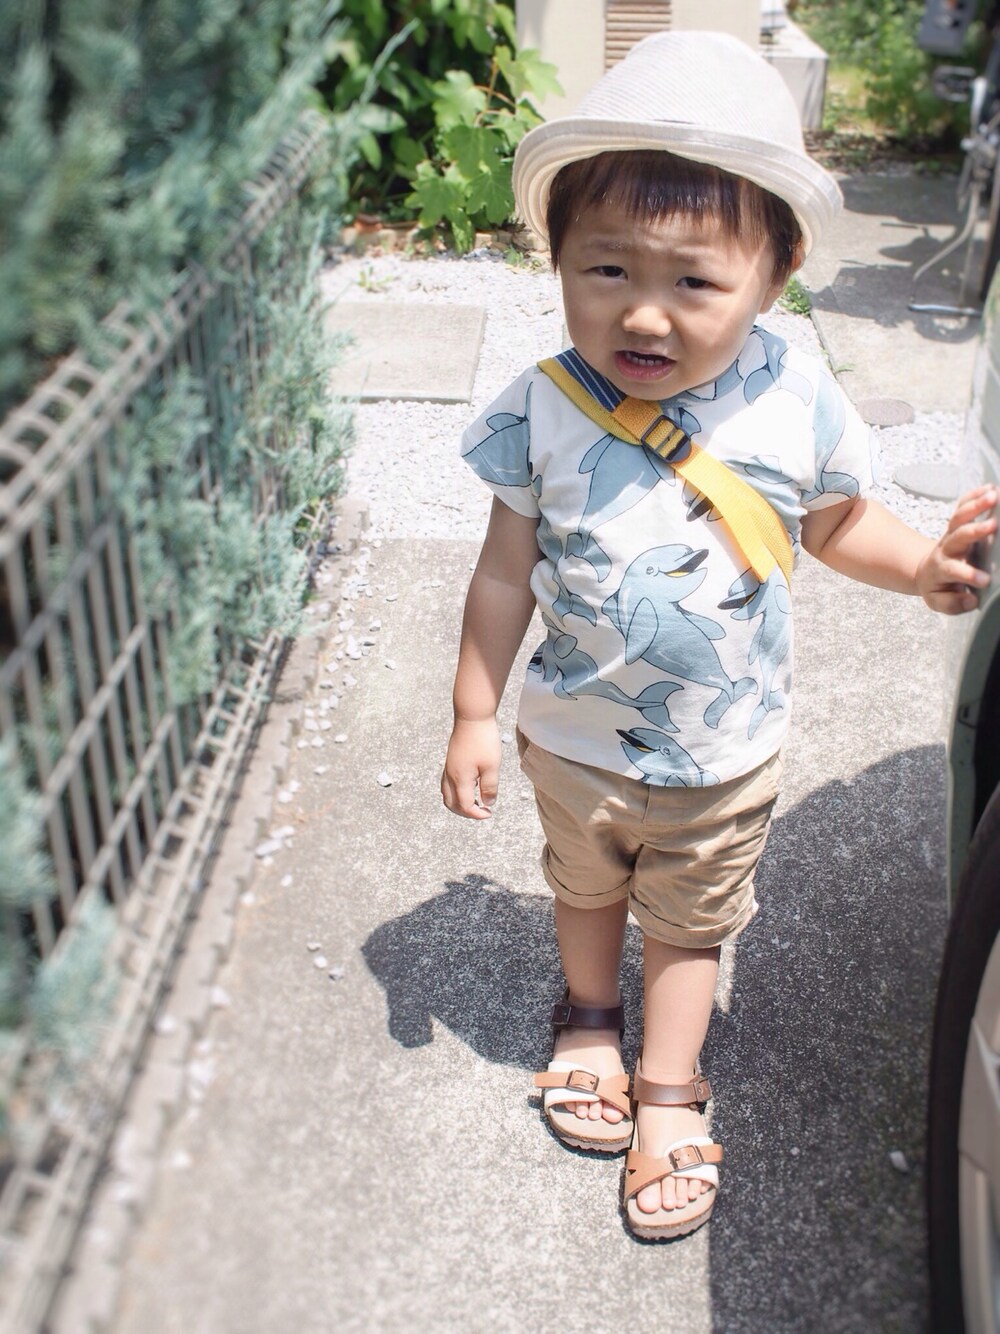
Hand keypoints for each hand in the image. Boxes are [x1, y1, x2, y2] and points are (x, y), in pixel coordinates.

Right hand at [441, 718, 502, 819]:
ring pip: (447, 794)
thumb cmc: (483, 739)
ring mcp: (448, 767)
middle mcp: (450, 775)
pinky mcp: (450, 760)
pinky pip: (447, 784)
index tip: (489, 813)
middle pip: (451, 804)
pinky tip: (469, 787)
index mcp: (460, 778)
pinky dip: (456, 792)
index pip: (464, 806)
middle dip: (466, 812)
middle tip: (481, 811)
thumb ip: (490, 787)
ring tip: (475, 802)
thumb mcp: (492, 766)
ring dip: (459, 803)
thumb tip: (487, 803)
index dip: (477, 814)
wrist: (472, 716)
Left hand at [916, 485, 997, 613]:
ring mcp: (951, 534)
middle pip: (957, 536)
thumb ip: (953, 604)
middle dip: (974, 530)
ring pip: (959, 517)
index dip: (968, 574)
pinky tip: (991, 488)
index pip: (954, 570)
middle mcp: (946, 548)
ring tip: (994, 496)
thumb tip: (971, 600)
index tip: (985, 580)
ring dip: (976, 505)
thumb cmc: (938, 587)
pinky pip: (963, 507)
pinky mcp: (956, 524)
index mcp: (941, 569)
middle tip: (994, 525)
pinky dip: (974, 496)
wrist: (926, 572)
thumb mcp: (940, 601)